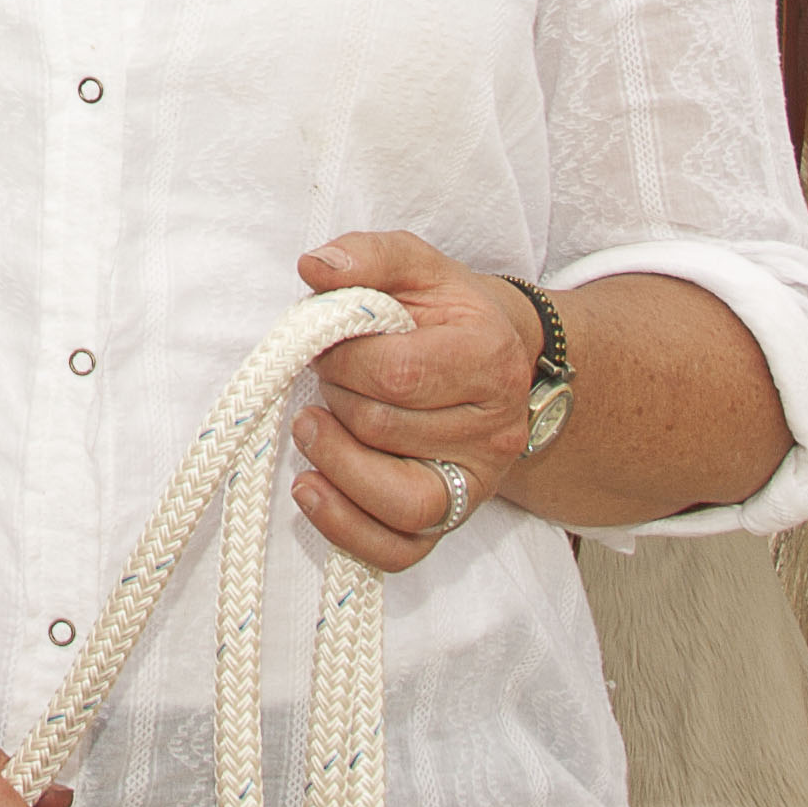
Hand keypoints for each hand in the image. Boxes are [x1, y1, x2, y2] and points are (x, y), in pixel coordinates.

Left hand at [286, 230, 541, 572]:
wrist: (499, 358)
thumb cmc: (447, 312)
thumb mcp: (415, 265)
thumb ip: (366, 256)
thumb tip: (315, 267)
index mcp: (488, 357)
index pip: (398, 372)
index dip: (342, 358)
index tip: (326, 342)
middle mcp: (495, 429)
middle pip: (387, 430)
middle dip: (336, 399)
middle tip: (324, 376)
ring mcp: (478, 481)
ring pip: (401, 501)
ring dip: (336, 466)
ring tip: (308, 429)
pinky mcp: (455, 518)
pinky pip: (402, 550)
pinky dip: (349, 530)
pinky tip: (312, 490)